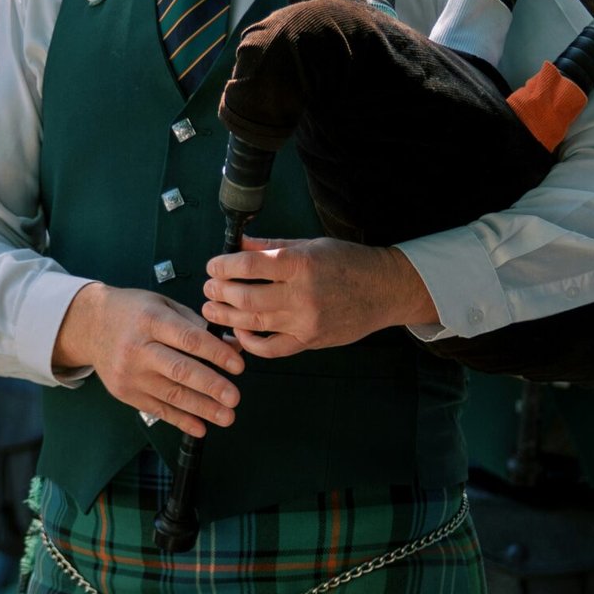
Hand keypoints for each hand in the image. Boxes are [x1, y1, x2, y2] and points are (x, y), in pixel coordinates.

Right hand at [53, 281, 244, 439]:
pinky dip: (181, 420)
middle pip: (180, 370)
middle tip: (235, 398)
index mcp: (151, 320)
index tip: (239, 366)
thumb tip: (233, 345)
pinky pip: (157, 409)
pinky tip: (201, 427)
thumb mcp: (163, 305)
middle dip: (211, 386)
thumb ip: (196, 324)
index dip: (216, 354)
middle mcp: (138, 349)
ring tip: (227, 417)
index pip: (189, 339)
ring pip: (171, 394)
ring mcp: (130, 374)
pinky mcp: (125, 393)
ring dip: (202, 409)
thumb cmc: (134, 311)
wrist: (89, 325)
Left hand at [203, 235, 437, 357]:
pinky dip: (250, 343)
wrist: (384, 290)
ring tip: (212, 309)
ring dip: (226, 317)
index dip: (223, 266)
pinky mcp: (309, 341)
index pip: (248, 266)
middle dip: (219, 292)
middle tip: (208, 288)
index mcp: (300, 264)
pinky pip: (271, 349)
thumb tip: (240, 244)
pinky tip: (239, 333)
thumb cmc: (348, 263)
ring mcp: (305, 321)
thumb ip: (272, 246)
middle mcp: (301, 294)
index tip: (213, 266)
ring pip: (252, 324)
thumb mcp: (311, 244)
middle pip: (244, 298)